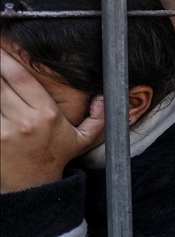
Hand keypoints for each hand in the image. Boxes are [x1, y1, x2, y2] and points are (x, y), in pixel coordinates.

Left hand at [0, 49, 104, 191]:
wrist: (31, 186)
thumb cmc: (55, 157)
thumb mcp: (83, 140)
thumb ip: (99, 119)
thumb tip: (103, 98)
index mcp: (48, 115)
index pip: (23, 80)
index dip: (8, 61)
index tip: (1, 50)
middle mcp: (25, 122)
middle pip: (1, 84)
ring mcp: (4, 131)